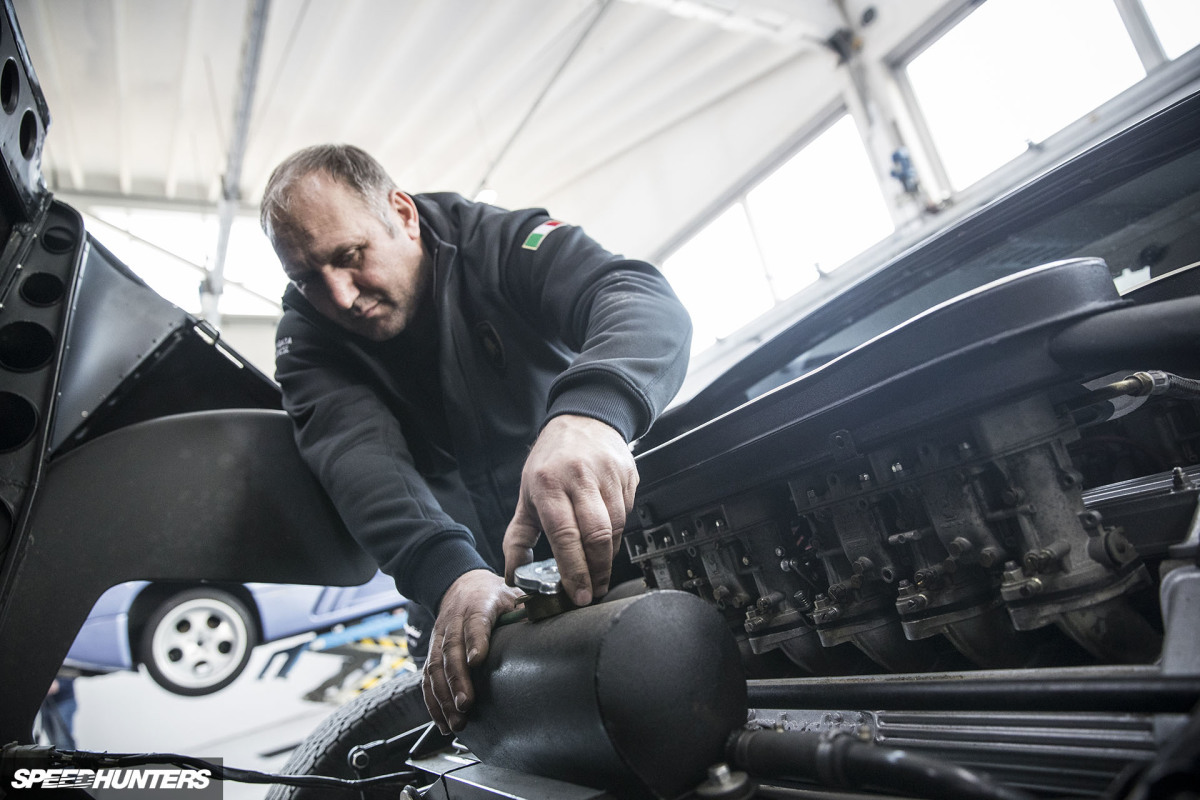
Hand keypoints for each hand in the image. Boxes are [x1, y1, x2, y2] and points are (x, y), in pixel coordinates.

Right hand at [422, 570, 520, 732]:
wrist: (462, 584)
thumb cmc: (493, 594)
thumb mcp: (513, 594)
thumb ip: (528, 611)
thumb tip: (550, 627)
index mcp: (478, 604)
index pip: (475, 622)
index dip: (475, 640)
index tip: (477, 660)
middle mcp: (454, 621)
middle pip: (451, 650)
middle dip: (457, 679)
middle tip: (466, 704)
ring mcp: (440, 637)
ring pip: (436, 667)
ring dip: (443, 697)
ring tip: (456, 720)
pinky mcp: (432, 651)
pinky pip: (427, 677)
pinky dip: (432, 701)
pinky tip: (442, 721)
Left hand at [503, 414, 637, 606]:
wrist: (584, 420)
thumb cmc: (551, 462)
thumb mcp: (526, 495)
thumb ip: (518, 537)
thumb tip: (513, 574)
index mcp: (548, 484)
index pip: (564, 535)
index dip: (574, 570)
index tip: (579, 595)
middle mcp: (579, 478)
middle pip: (597, 535)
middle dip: (597, 571)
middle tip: (594, 592)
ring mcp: (607, 475)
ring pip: (617, 528)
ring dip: (609, 556)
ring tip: (599, 570)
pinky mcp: (628, 475)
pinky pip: (627, 514)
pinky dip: (619, 533)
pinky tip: (607, 538)